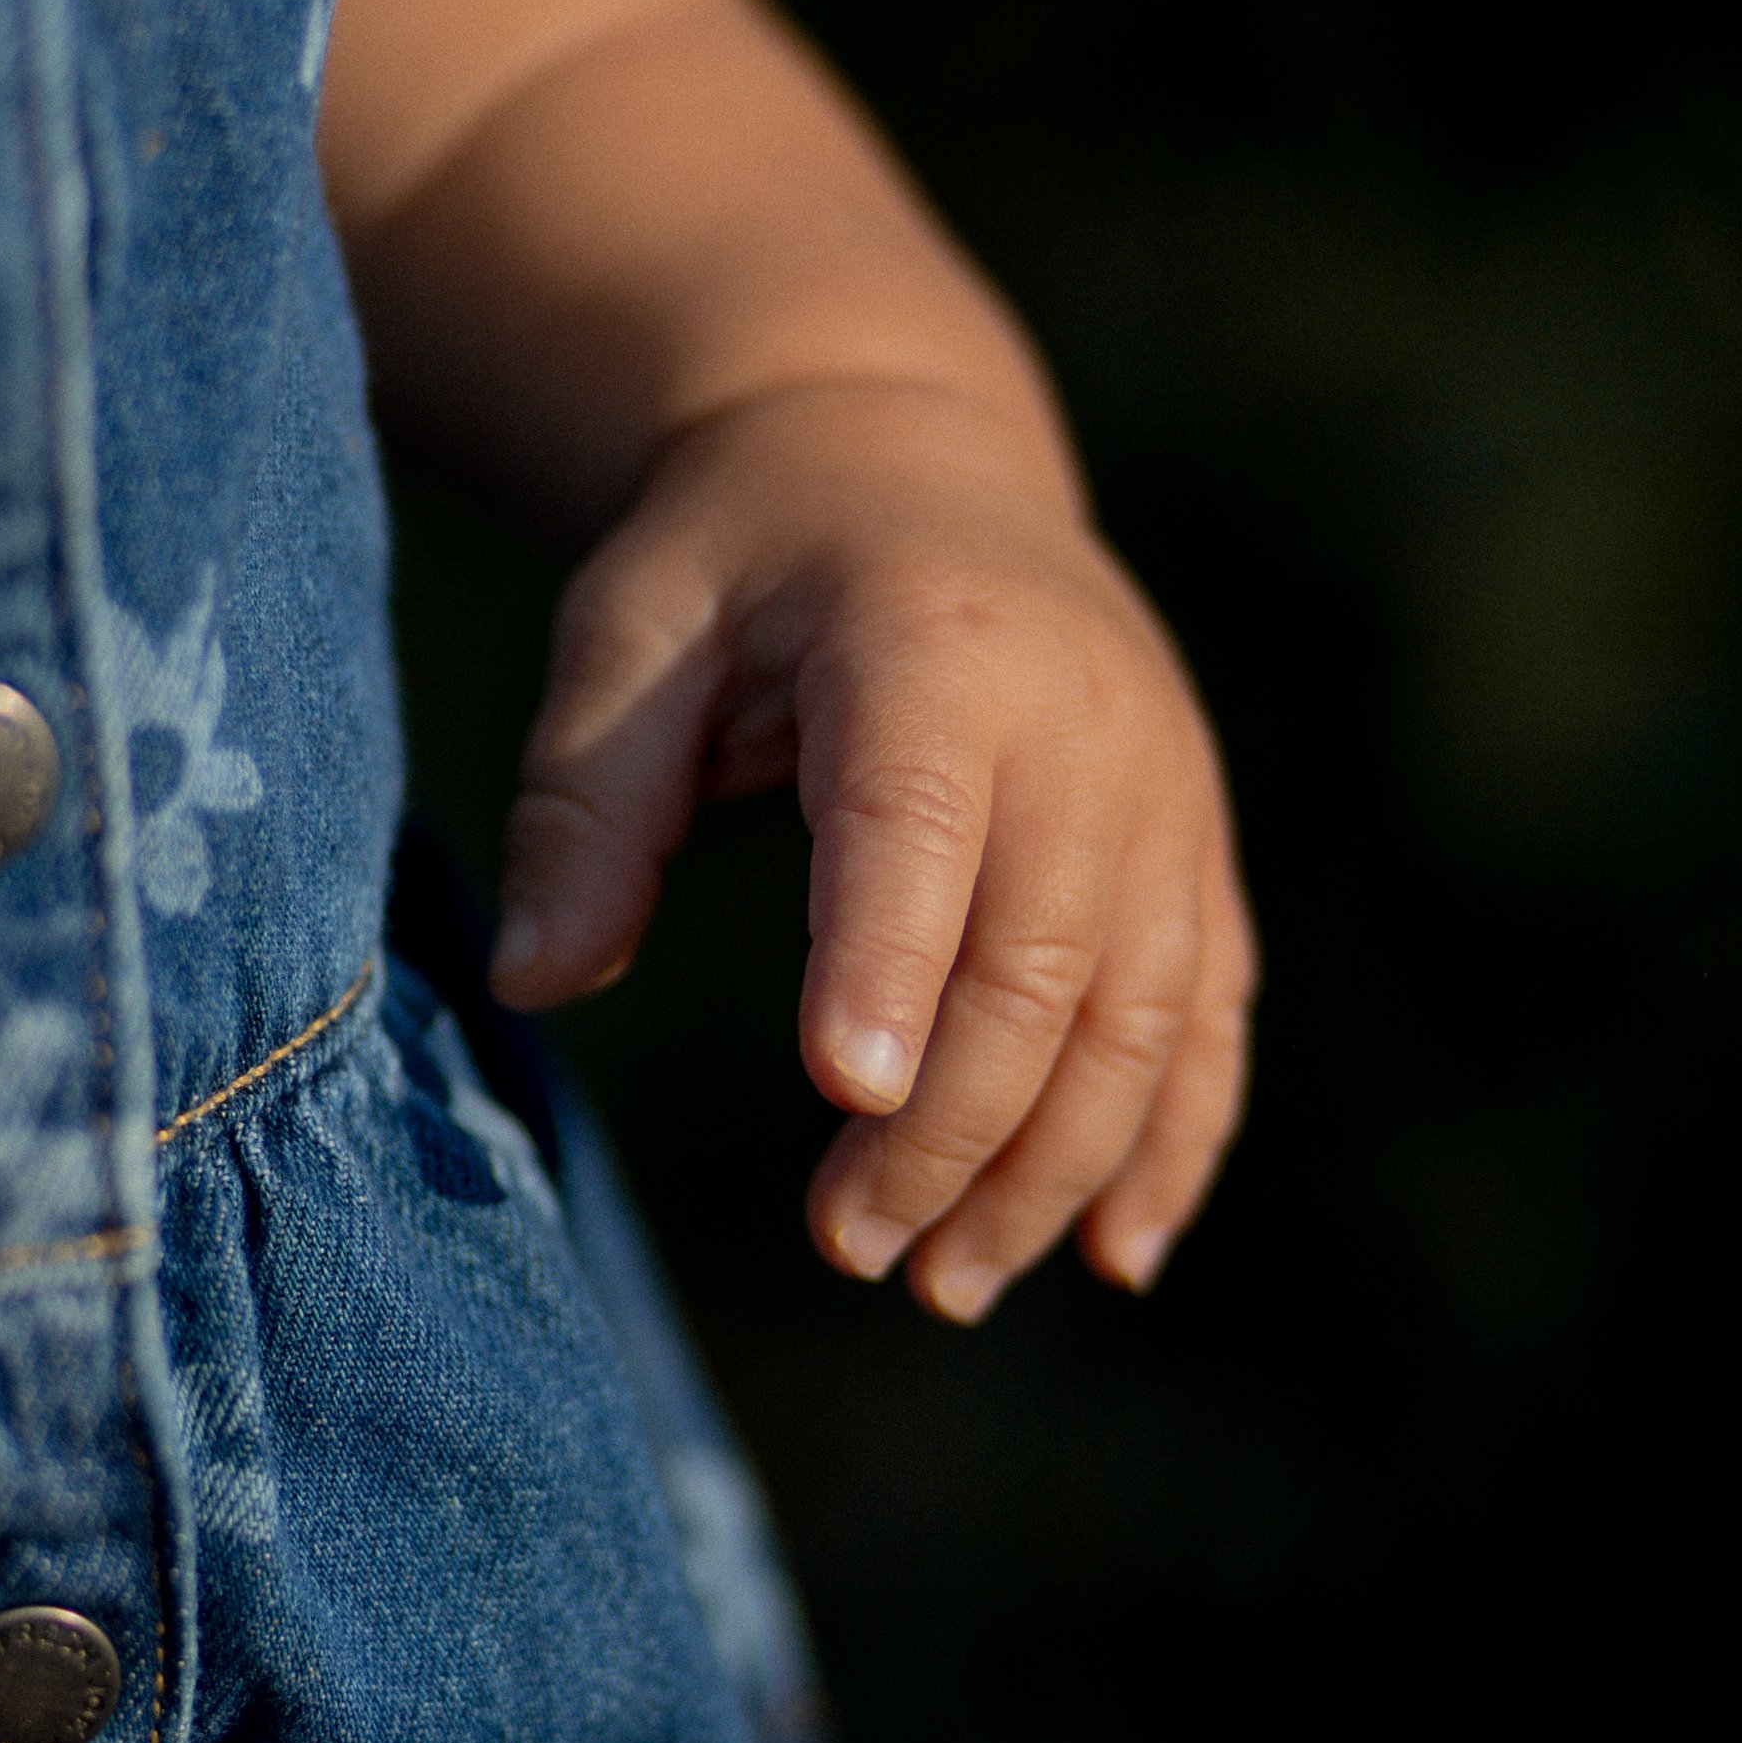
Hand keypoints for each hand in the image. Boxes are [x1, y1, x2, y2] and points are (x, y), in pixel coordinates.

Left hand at [487, 376, 1254, 1314]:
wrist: (910, 458)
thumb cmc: (741, 563)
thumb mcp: (628, 639)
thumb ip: (585, 808)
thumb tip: (533, 982)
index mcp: (928, 645)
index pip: (917, 823)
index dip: (889, 961)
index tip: (848, 1099)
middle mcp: (1083, 717)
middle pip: (1040, 959)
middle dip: (951, 1127)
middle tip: (845, 1248)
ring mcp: (1163, 786)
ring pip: (1138, 1013)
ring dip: (1054, 1170)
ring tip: (941, 1284)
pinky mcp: (1195, 844)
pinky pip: (1208, 1011)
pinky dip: (1171, 1138)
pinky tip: (1112, 1255)